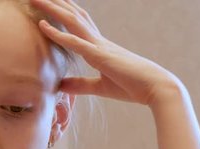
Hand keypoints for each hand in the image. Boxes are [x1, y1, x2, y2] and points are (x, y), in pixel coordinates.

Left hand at [32, 0, 181, 106]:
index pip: (77, 23)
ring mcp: (99, 46)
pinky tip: (42, 26)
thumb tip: (60, 86)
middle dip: (54, 4)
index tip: (49, 2)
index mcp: (98, 46)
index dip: (63, 11)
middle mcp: (98, 41)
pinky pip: (75, 42)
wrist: (157, 88)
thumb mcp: (100, 87)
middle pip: (72, 16)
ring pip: (71, 21)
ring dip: (52, 9)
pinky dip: (58, 34)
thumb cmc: (132, 87)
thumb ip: (80, 85)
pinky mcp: (100, 56)